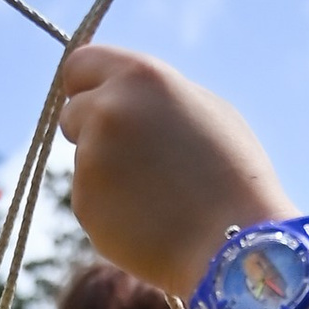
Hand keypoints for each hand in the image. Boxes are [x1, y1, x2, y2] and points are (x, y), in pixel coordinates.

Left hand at [59, 47, 289, 294]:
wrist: (235, 243)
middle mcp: (107, 110)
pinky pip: (90, 199)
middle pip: (72, 113)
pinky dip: (112, 209)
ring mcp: (91, 157)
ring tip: (159, 193)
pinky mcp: (85, 203)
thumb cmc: (232, 175)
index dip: (87, 87)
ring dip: (107, 173)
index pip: (79, 65)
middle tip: (135, 155)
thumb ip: (154, 97)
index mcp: (140, 77)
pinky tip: (152, 218)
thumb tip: (119, 94)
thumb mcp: (206, 111)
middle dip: (91, 130)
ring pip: (83, 161)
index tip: (94, 101)